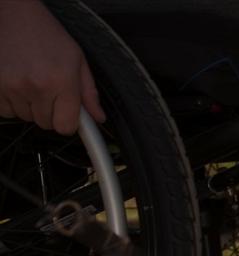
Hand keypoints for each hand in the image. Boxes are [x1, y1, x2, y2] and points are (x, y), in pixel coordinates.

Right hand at [0, 0, 105, 133]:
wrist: (13, 14)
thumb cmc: (46, 34)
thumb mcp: (77, 59)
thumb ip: (89, 92)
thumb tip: (98, 118)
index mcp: (62, 81)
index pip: (66, 127)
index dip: (68, 122)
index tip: (67, 113)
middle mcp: (36, 86)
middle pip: (46, 124)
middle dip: (49, 111)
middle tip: (48, 89)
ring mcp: (12, 87)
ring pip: (26, 117)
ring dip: (30, 105)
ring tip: (31, 81)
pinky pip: (5, 111)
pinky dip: (11, 102)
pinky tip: (17, 83)